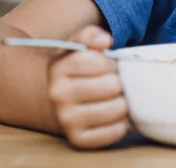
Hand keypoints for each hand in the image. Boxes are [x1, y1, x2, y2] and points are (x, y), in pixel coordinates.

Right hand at [48, 25, 128, 148]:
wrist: (53, 99)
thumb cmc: (74, 69)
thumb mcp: (77, 45)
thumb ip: (91, 35)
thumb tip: (105, 41)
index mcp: (58, 69)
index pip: (99, 62)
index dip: (110, 62)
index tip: (107, 65)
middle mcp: (58, 96)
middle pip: (111, 86)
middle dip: (118, 82)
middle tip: (114, 83)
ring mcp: (67, 120)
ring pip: (117, 109)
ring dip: (122, 102)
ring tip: (114, 98)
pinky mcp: (79, 140)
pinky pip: (115, 132)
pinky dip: (120, 123)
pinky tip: (113, 115)